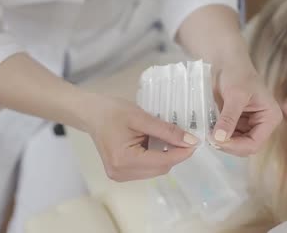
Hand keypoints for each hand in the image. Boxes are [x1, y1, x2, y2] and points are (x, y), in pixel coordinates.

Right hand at [84, 95, 198, 181]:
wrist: (90, 113)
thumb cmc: (112, 111)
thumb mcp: (141, 117)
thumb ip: (166, 130)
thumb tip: (190, 141)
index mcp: (124, 160)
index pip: (163, 161)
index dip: (182, 153)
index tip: (195, 141)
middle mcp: (121, 173)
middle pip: (160, 168)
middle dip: (175, 154)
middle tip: (184, 136)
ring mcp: (120, 175)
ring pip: (155, 170)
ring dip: (165, 156)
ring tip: (167, 138)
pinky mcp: (120, 173)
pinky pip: (146, 169)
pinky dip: (155, 157)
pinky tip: (154, 143)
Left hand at [211, 66, 282, 155]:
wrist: (226, 61)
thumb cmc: (237, 73)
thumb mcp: (235, 95)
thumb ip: (228, 118)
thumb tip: (219, 138)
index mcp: (270, 118)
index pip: (255, 143)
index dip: (236, 146)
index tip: (216, 140)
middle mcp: (262, 124)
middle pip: (245, 147)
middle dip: (228, 145)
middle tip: (209, 138)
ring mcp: (249, 125)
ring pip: (235, 144)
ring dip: (221, 142)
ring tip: (207, 133)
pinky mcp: (236, 123)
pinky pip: (227, 136)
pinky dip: (217, 135)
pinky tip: (208, 129)